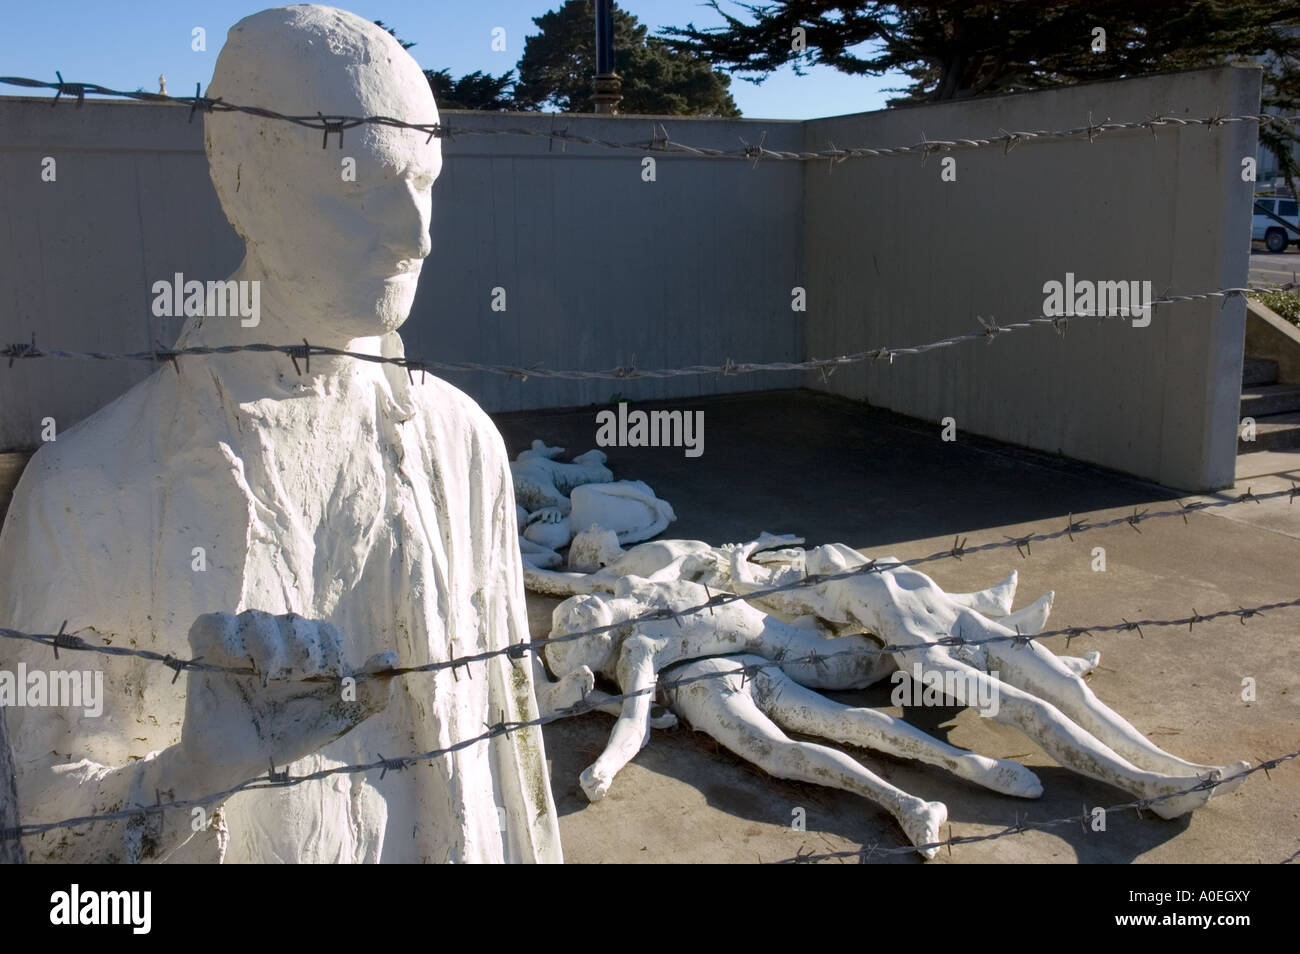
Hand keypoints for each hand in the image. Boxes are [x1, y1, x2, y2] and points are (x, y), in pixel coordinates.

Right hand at [177, 610, 394, 791]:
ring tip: (271, 673)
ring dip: (268, 642)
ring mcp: (241, 643)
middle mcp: (276, 642)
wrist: (238, 763)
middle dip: (302, 647)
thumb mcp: (336, 719)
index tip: (328, 675)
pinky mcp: (206, 648)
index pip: (325, 633)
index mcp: (308, 654)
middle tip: (300, 675)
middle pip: (294, 623)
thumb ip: (371, 693)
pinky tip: (236, 659)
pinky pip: (213, 622)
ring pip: (256, 618)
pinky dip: (225, 634)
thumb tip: (392, 659)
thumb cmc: (288, 737)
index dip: (329, 649)